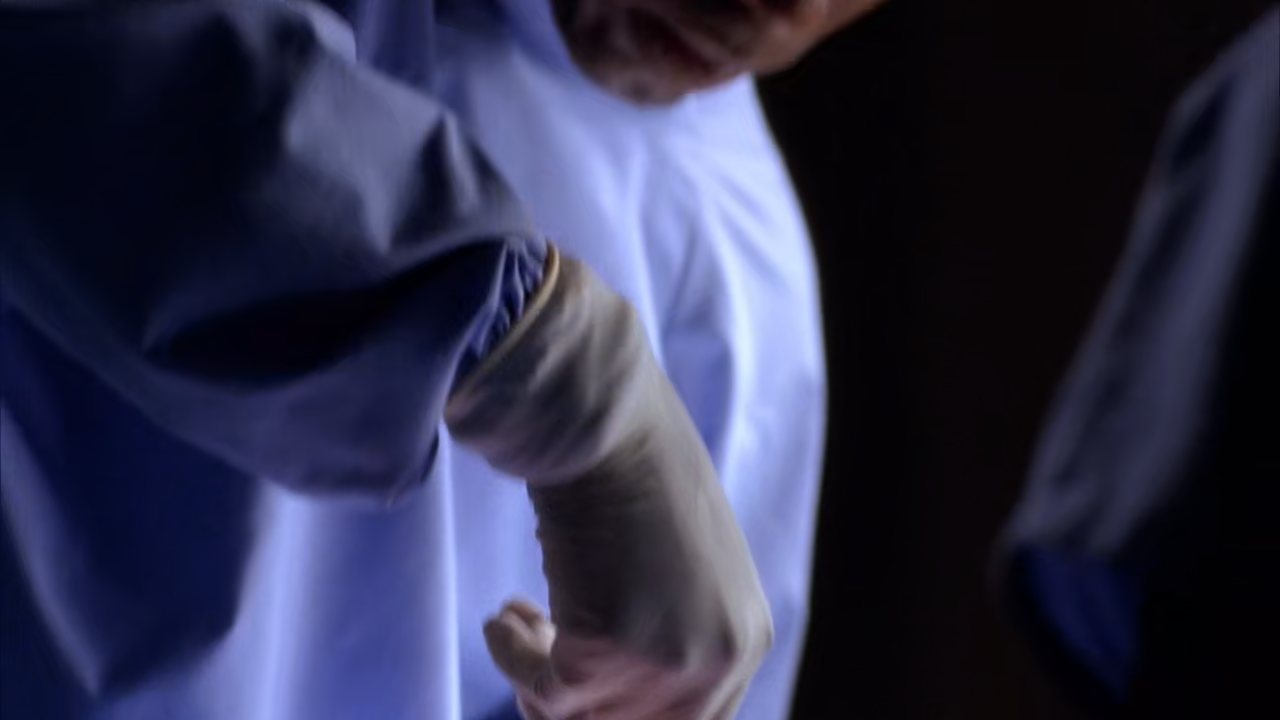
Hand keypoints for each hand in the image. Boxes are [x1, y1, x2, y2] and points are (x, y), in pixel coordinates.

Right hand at [447, 248, 771, 719]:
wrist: (608, 417)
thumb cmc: (635, 473)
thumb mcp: (679, 568)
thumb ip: (671, 629)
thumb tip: (616, 682)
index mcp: (746, 637)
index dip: (620, 708)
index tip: (570, 680)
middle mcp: (722, 659)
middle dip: (575, 703)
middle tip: (535, 664)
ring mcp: (669, 659)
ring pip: (582, 716)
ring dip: (537, 678)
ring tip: (516, 621)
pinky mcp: (608, 649)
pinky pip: (544, 689)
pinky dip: (511, 656)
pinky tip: (504, 613)